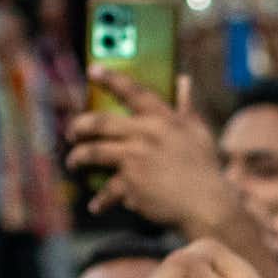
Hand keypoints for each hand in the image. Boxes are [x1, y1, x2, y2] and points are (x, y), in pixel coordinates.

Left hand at [65, 72, 230, 234]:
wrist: (206, 204)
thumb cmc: (204, 168)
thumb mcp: (198, 132)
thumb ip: (186, 106)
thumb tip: (184, 81)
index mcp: (162, 118)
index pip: (132, 91)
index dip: (110, 78)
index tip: (92, 70)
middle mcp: (145, 134)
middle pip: (100, 122)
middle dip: (79, 126)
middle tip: (71, 132)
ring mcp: (135, 159)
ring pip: (93, 153)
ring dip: (77, 158)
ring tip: (73, 163)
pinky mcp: (131, 184)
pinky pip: (107, 190)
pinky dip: (100, 200)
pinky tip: (95, 206)